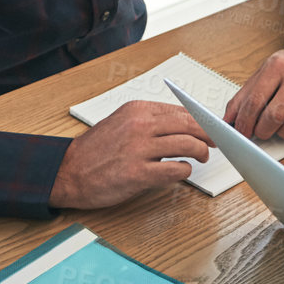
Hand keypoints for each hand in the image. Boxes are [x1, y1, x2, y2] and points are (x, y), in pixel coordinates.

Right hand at [49, 101, 214, 208]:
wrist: (67, 172)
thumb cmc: (95, 150)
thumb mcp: (122, 122)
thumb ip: (151, 120)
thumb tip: (185, 123)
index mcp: (137, 110)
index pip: (182, 111)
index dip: (203, 120)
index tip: (212, 127)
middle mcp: (139, 126)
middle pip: (191, 125)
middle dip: (209, 134)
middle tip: (216, 142)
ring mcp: (139, 149)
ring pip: (188, 145)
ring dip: (201, 152)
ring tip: (201, 157)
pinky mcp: (138, 173)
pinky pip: (176, 169)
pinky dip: (185, 170)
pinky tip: (181, 171)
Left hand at [225, 43, 283, 140]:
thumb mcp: (265, 72)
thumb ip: (245, 96)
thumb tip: (228, 120)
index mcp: (278, 66)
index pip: (256, 101)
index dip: (245, 122)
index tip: (242, 132)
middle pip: (275, 115)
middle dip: (263, 131)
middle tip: (260, 132)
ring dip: (283, 133)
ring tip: (280, 127)